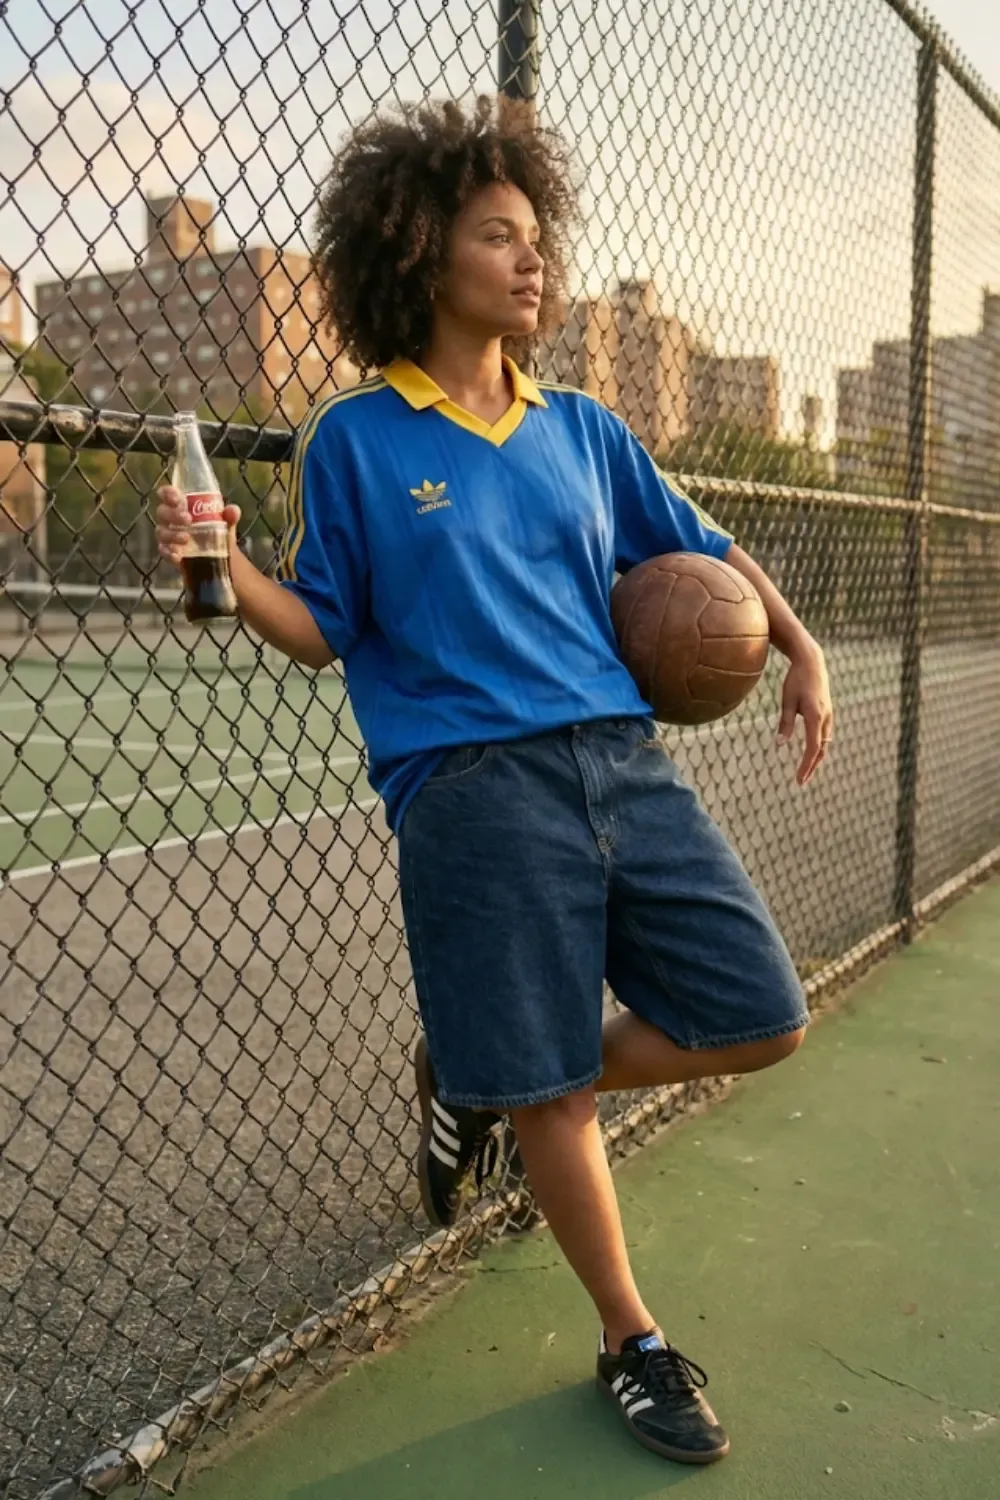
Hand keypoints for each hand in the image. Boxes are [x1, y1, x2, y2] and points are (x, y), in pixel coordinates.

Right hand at [155, 485, 240, 570]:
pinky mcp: (169, 551)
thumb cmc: (216, 528)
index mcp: (180, 504)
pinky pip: (163, 551)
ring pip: (161, 532)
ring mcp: (167, 534)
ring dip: (172, 534)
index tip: (178, 499)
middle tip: (188, 519)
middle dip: (173, 514)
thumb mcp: (225, 521)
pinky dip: (169, 553)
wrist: (218, 553)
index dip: (168, 493)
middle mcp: (170, 517)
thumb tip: (233, 511)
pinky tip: (178, 556)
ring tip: (186, 538)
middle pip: (162, 512)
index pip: (166, 493)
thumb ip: (230, 515)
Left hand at [777, 639, 832, 785]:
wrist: (811, 662)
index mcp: (815, 717)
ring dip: (816, 757)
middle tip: (801, 781)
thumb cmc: (796, 680)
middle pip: (821, 749)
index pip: (812, 748)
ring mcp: (829, 715)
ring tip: (805, 770)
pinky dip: (819, 746)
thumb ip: (785, 724)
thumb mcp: (787, 701)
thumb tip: (780, 745)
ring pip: (825, 742)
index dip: (806, 766)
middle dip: (812, 766)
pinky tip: (811, 750)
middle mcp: (825, 718)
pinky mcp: (828, 711)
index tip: (798, 779)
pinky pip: (825, 734)